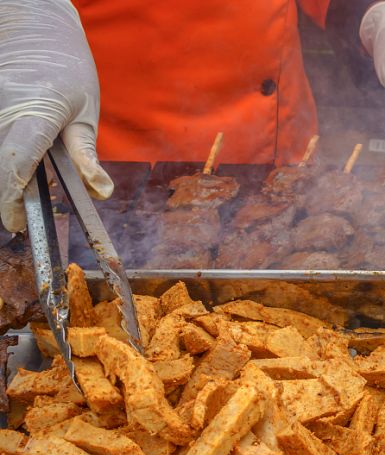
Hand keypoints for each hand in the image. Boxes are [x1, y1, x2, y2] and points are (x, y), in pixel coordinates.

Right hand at [0, 0, 112, 231]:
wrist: (34, 27)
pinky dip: (5, 159)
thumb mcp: (86, 110)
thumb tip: (100, 190)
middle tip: (20, 220)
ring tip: (19, 198)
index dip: (13, 198)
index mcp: (34, 113)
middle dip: (6, 197)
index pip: (16, 163)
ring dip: (5, 177)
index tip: (18, 222)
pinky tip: (16, 171)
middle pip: (0, 165)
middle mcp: (2, 111)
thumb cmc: (68, 69)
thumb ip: (86, 153)